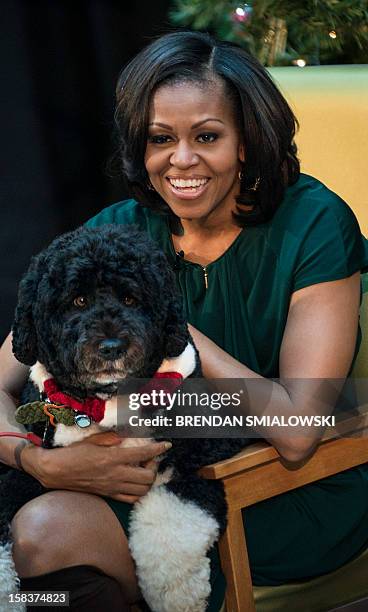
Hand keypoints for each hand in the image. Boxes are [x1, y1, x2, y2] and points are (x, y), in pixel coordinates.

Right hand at [21, 434, 170, 502]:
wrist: (56, 471)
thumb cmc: (73, 453)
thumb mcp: (92, 440)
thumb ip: (111, 438)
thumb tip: (125, 437)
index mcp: (113, 457)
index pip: (143, 453)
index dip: (158, 449)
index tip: (166, 445)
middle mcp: (116, 474)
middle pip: (148, 477)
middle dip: (155, 467)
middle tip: (150, 458)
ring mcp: (113, 487)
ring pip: (142, 490)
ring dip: (148, 480)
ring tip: (144, 470)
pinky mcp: (108, 495)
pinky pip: (131, 499)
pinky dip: (139, 492)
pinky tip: (136, 482)